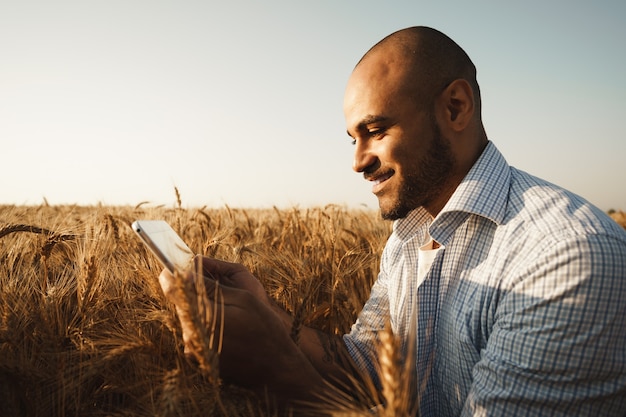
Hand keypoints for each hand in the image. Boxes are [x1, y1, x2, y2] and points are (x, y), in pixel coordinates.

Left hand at [158, 259, 324, 403]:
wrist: (275, 369)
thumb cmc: (264, 329)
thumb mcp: (243, 299)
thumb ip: (211, 287)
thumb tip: (185, 274)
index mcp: (201, 315)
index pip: (172, 289)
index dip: (171, 274)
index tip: (176, 265)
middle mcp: (192, 334)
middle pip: (181, 303)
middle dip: (193, 292)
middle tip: (216, 288)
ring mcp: (194, 350)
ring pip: (190, 318)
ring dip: (202, 310)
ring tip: (230, 313)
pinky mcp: (200, 359)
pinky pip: (197, 334)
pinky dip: (207, 326)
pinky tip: (229, 329)